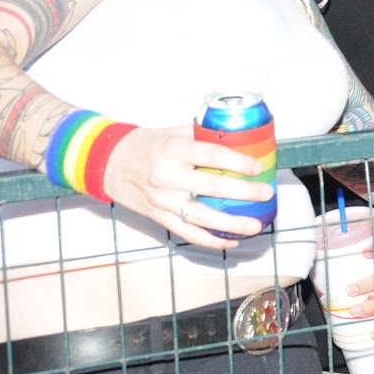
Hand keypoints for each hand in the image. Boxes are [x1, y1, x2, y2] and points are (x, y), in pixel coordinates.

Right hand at [98, 125, 270, 249]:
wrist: (107, 162)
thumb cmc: (146, 144)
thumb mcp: (174, 132)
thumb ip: (203, 137)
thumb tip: (239, 139)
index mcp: (174, 149)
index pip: (213, 155)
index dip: (238, 162)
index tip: (257, 167)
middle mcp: (168, 176)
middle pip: (212, 186)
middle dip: (244, 192)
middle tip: (266, 193)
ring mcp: (162, 200)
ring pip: (202, 216)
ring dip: (232, 225)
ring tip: (255, 226)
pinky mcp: (158, 217)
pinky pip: (188, 232)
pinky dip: (210, 240)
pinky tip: (230, 241)